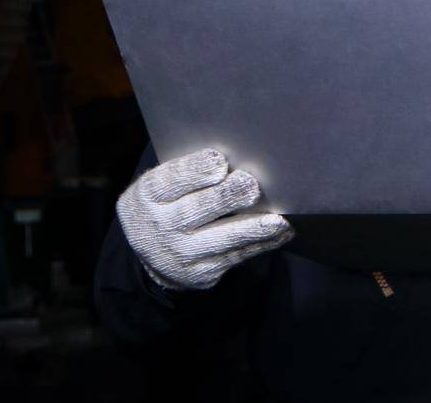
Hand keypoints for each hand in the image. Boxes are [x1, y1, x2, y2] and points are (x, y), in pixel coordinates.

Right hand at [116, 147, 292, 289]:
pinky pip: (235, 256)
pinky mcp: (201, 273)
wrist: (152, 250)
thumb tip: (234, 158)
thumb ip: (191, 170)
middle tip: (250, 186)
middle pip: (197, 210)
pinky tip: (280, 232)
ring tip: (276, 220)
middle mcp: (161, 226)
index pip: (172, 181)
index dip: (195, 171)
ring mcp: (181, 253)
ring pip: (221, 239)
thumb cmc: (169, 202)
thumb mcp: (165, 182)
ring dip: (252, 229)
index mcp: (150, 194)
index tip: (219, 161)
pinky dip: (261, 244)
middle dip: (226, 197)